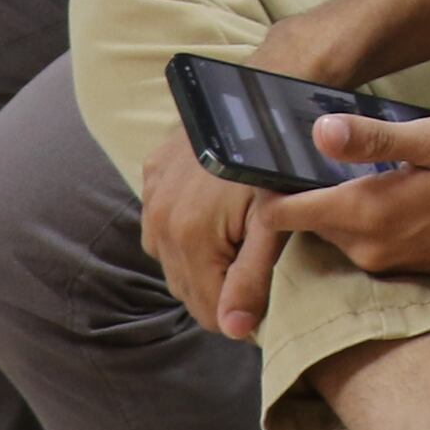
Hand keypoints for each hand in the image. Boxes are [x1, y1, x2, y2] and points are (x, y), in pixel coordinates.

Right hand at [141, 125, 262, 336]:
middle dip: (219, 290)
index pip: (206, 311)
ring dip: (200, 262)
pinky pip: (161, 223)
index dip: (238, 315)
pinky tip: (213, 218)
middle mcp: (158, 222)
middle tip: (256, 270)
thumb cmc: (279, 163)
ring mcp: (151, 196)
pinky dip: (184, 231)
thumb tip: (233, 331)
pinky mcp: (151, 173)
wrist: (262, 98)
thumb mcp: (274, 224)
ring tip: (238, 244)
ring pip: (171, 258)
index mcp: (188, 238)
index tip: (265, 303)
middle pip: (187, 287)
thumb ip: (251, 279)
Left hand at [250, 109, 429, 301]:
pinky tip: (381, 189)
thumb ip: (376, 137)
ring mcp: (386, 265)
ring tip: (339, 164)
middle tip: (298, 148)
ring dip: (330, 204)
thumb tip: (317, 130)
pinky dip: (359, 219)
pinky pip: (361, 243)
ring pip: (332, 232)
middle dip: (295, 192)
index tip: (259, 157)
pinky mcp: (404, 270)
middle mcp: (367, 249)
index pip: (281, 213)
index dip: (263, 185)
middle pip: (302, 224)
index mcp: (367, 214)